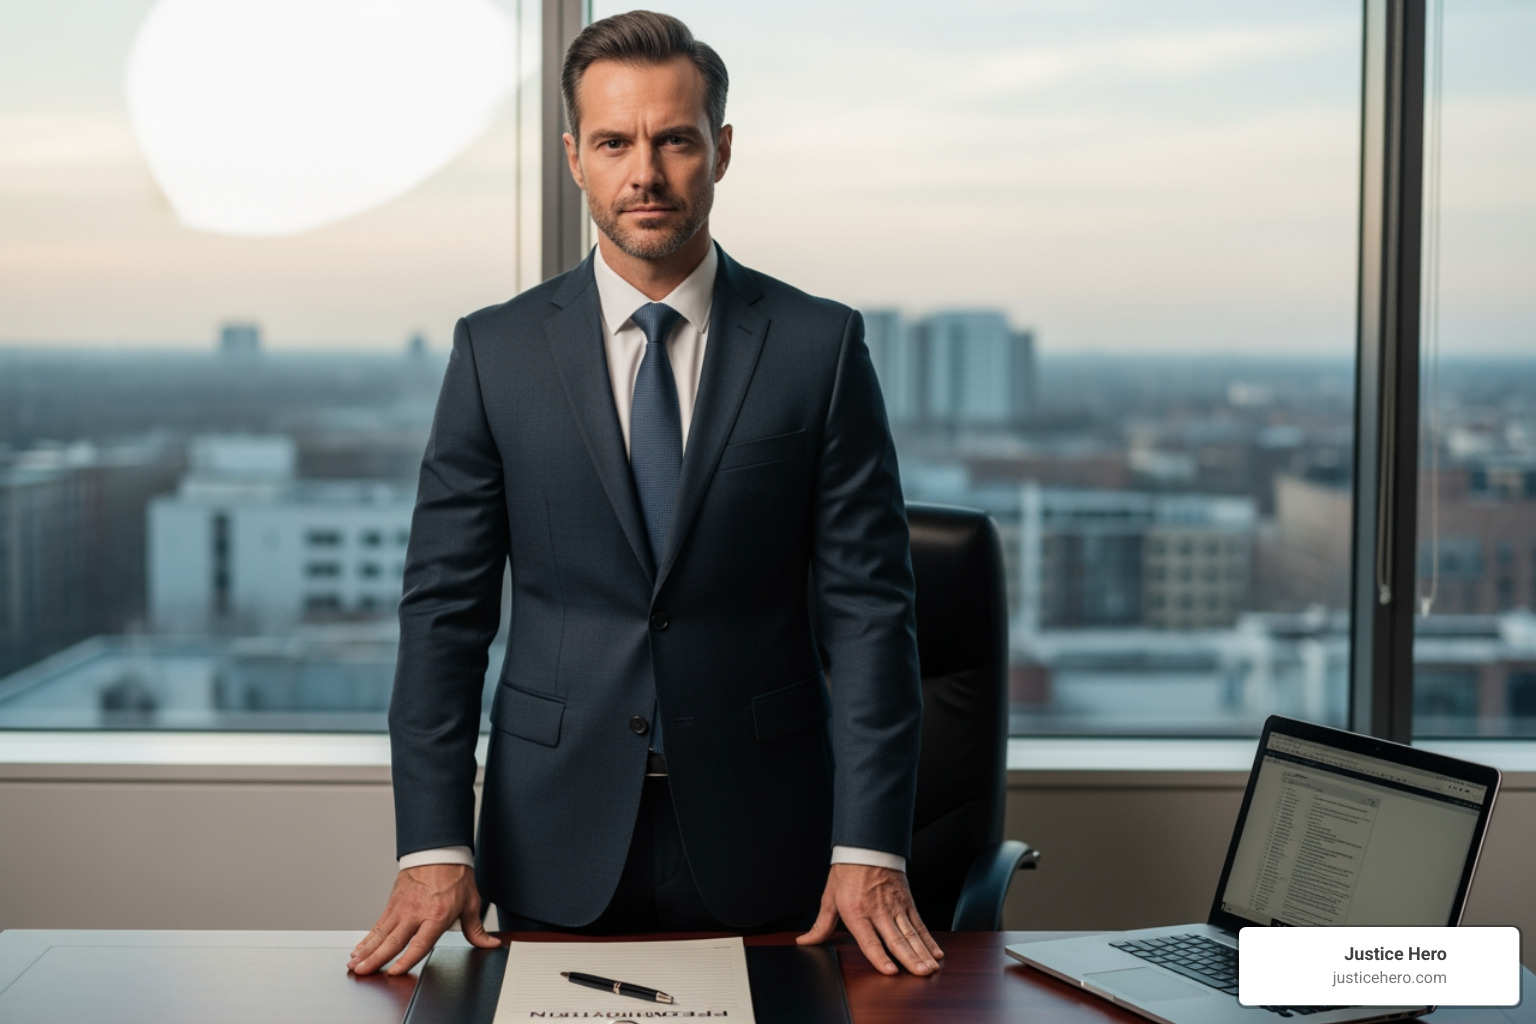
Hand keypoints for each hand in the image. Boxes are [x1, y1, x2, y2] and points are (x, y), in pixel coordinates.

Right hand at [348, 863, 501, 975]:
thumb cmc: (455, 876)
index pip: (420, 943)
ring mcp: (401, 908)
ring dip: (366, 951)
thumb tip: (491, 943)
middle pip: (393, 940)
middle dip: (376, 959)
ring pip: (380, 934)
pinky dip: (367, 938)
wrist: (439, 850)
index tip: (394, 971)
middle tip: (363, 972)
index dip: (406, 959)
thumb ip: (476, 929)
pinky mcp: (392, 903)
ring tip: (354, 965)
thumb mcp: (470, 903)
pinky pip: (378, 924)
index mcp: (437, 915)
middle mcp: (416, 913)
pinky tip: (358, 949)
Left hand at [795, 863, 943, 975]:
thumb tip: (805, 942)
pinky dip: (929, 940)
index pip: (869, 940)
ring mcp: (895, 907)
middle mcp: (878, 911)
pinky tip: (936, 954)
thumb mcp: (829, 898)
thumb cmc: (847, 872)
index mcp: (857, 912)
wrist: (866, 846)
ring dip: (923, 952)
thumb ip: (821, 926)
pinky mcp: (907, 903)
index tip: (890, 971)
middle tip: (921, 974)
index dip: (879, 957)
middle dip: (910, 959)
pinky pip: (920, 925)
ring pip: (912, 934)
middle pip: (896, 939)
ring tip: (931, 968)